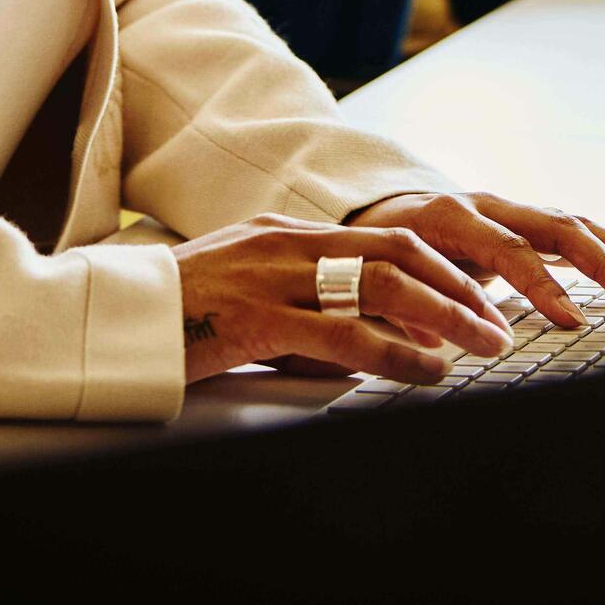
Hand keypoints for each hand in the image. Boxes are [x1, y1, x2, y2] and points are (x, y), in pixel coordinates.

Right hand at [174, 213, 513, 384]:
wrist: (107, 319)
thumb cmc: (172, 315)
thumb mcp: (244, 291)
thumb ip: (300, 302)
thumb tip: (364, 338)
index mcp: (286, 233)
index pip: (384, 240)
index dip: (441, 268)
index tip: (478, 297)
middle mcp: (287, 245)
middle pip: (398, 253)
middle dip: (459, 287)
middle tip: (497, 322)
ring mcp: (273, 279)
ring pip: (384, 287)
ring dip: (447, 317)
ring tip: (483, 345)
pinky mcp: (257, 319)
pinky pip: (345, 335)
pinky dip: (398, 353)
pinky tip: (427, 371)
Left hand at [346, 190, 604, 329]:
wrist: (368, 207)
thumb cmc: (376, 253)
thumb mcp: (382, 278)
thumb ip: (408, 306)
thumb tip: (434, 340)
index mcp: (449, 217)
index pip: (505, 250)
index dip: (540, 285)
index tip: (571, 321)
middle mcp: (488, 205)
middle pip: (556, 228)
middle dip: (603, 265)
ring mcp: (510, 210)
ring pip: (576, 225)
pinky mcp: (525, 221)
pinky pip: (576, 233)